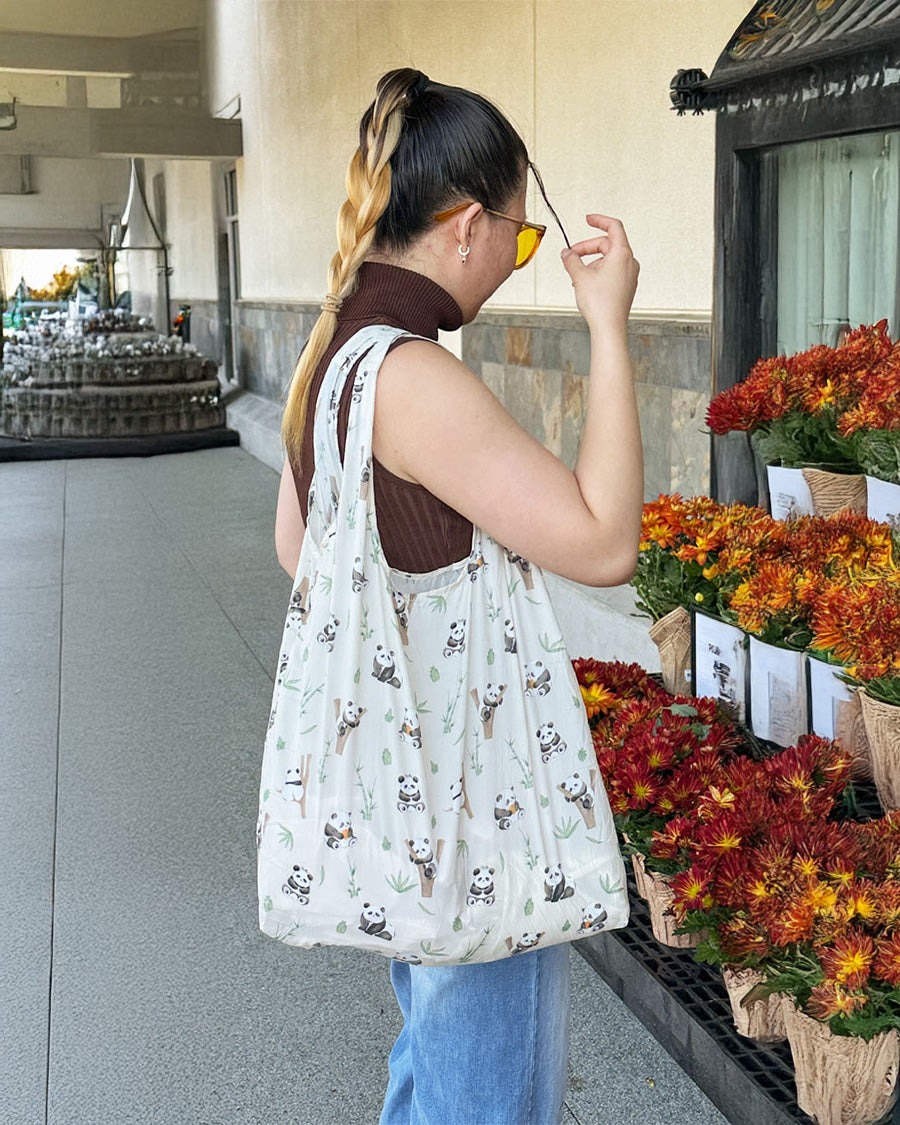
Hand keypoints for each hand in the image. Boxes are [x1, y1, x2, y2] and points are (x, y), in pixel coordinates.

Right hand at [560, 215, 638, 332]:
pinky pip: (612, 271)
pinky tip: (586, 284)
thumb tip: (566, 253)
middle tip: (571, 256)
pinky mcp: (626, 287)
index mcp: (622, 254)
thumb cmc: (600, 303)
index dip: (599, 220)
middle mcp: (630, 262)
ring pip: (608, 259)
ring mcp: (629, 275)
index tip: (588, 219)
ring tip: (577, 275)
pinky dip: (598, 271)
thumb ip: (571, 260)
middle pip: (607, 244)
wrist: (609, 328)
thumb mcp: (579, 276)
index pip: (613, 227)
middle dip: (588, 248)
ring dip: (591, 262)